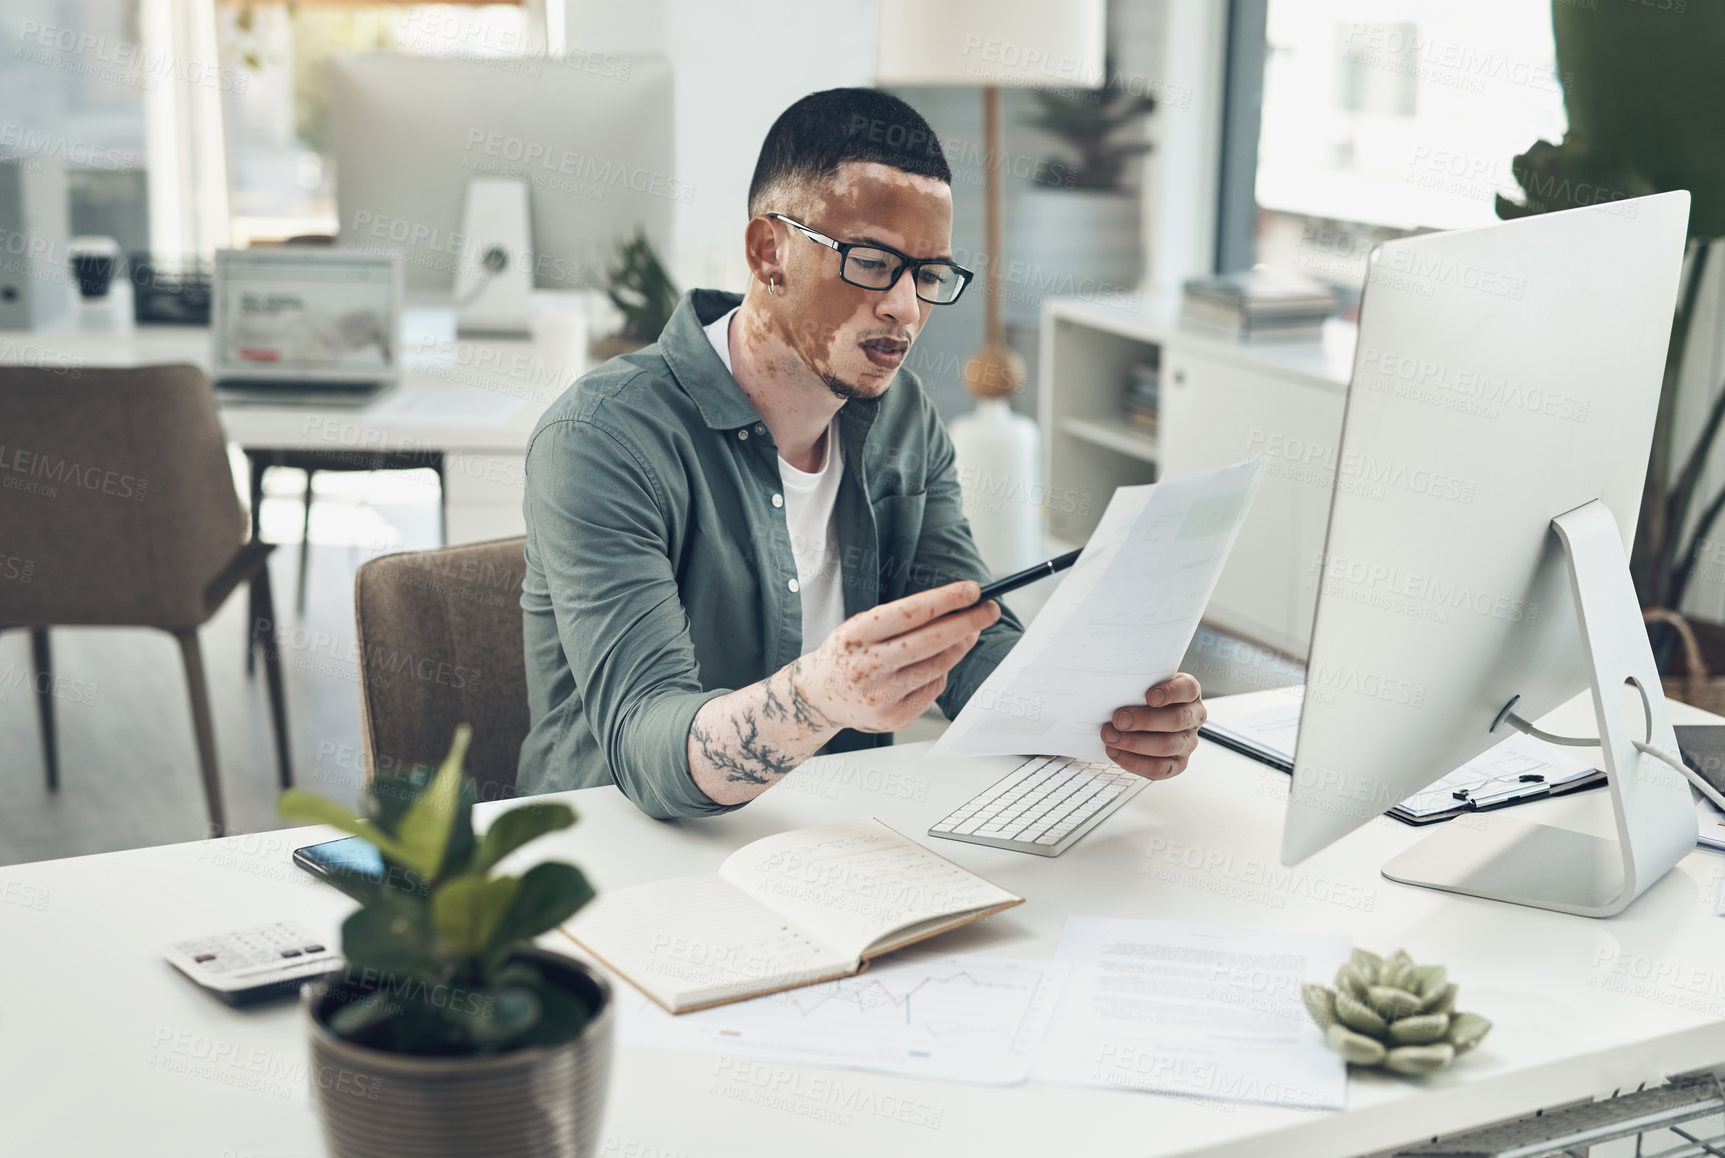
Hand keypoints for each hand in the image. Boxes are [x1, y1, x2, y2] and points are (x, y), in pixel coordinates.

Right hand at [797, 581, 999, 733]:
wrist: (817, 697)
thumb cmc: (848, 654)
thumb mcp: (862, 627)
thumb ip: (904, 619)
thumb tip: (957, 610)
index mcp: (856, 635)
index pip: (910, 613)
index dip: (946, 600)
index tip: (973, 590)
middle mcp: (866, 666)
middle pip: (931, 642)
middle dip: (967, 623)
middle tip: (990, 610)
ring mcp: (880, 696)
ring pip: (938, 666)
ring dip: (959, 647)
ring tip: (966, 634)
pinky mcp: (892, 718)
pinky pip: (932, 690)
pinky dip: (939, 674)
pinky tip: (928, 667)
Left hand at [1100, 673, 1204, 780]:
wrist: (1139, 718)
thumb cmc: (1142, 698)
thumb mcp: (1142, 683)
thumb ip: (1135, 682)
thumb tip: (1111, 686)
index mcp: (1189, 693)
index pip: (1188, 689)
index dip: (1171, 693)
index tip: (1150, 696)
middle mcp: (1193, 718)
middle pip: (1177, 720)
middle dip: (1145, 721)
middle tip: (1119, 719)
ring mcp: (1187, 742)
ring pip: (1167, 746)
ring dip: (1135, 743)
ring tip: (1111, 737)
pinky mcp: (1177, 764)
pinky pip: (1159, 768)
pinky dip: (1134, 762)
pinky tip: (1116, 752)